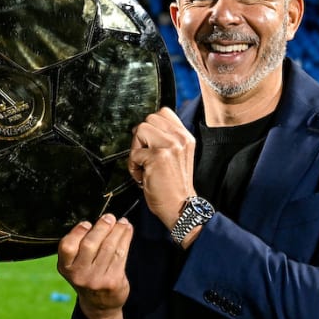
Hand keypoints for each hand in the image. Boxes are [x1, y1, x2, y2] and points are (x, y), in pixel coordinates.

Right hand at [56, 214, 131, 318]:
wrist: (99, 305)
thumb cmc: (87, 276)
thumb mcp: (74, 265)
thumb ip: (79, 246)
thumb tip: (97, 220)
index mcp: (65, 267)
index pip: (67, 246)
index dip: (77, 232)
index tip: (87, 223)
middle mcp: (79, 274)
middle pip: (90, 245)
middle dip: (101, 228)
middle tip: (109, 217)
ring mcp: (96, 279)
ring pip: (108, 248)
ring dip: (117, 231)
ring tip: (122, 222)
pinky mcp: (113, 281)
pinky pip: (121, 254)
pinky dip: (125, 239)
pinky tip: (127, 231)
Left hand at [128, 107, 195, 227]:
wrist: (181, 207)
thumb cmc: (174, 185)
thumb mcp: (178, 155)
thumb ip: (167, 138)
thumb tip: (145, 127)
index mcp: (185, 136)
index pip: (163, 112)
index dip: (151, 127)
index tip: (150, 144)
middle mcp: (180, 138)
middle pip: (148, 120)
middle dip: (141, 138)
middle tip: (146, 156)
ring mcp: (170, 146)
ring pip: (140, 130)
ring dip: (136, 149)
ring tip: (144, 165)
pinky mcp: (158, 156)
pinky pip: (134, 153)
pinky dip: (133, 167)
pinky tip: (143, 176)